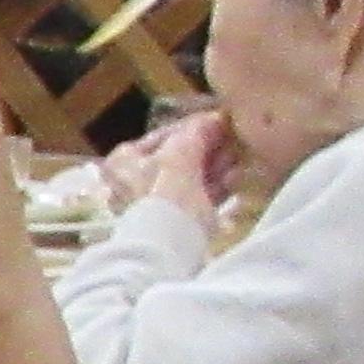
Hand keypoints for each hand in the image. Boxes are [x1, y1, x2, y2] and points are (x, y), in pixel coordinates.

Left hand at [101, 110, 238, 220]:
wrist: (167, 245)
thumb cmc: (164, 193)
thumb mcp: (179, 153)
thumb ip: (196, 133)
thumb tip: (213, 118)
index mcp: (125, 160)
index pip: (164, 135)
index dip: (194, 126)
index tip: (220, 119)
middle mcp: (134, 180)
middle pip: (179, 156)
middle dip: (209, 148)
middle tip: (234, 138)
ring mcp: (156, 202)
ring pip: (191, 177)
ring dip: (217, 166)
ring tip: (239, 157)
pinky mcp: (177, 221)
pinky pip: (199, 198)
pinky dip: (217, 187)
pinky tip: (235, 179)